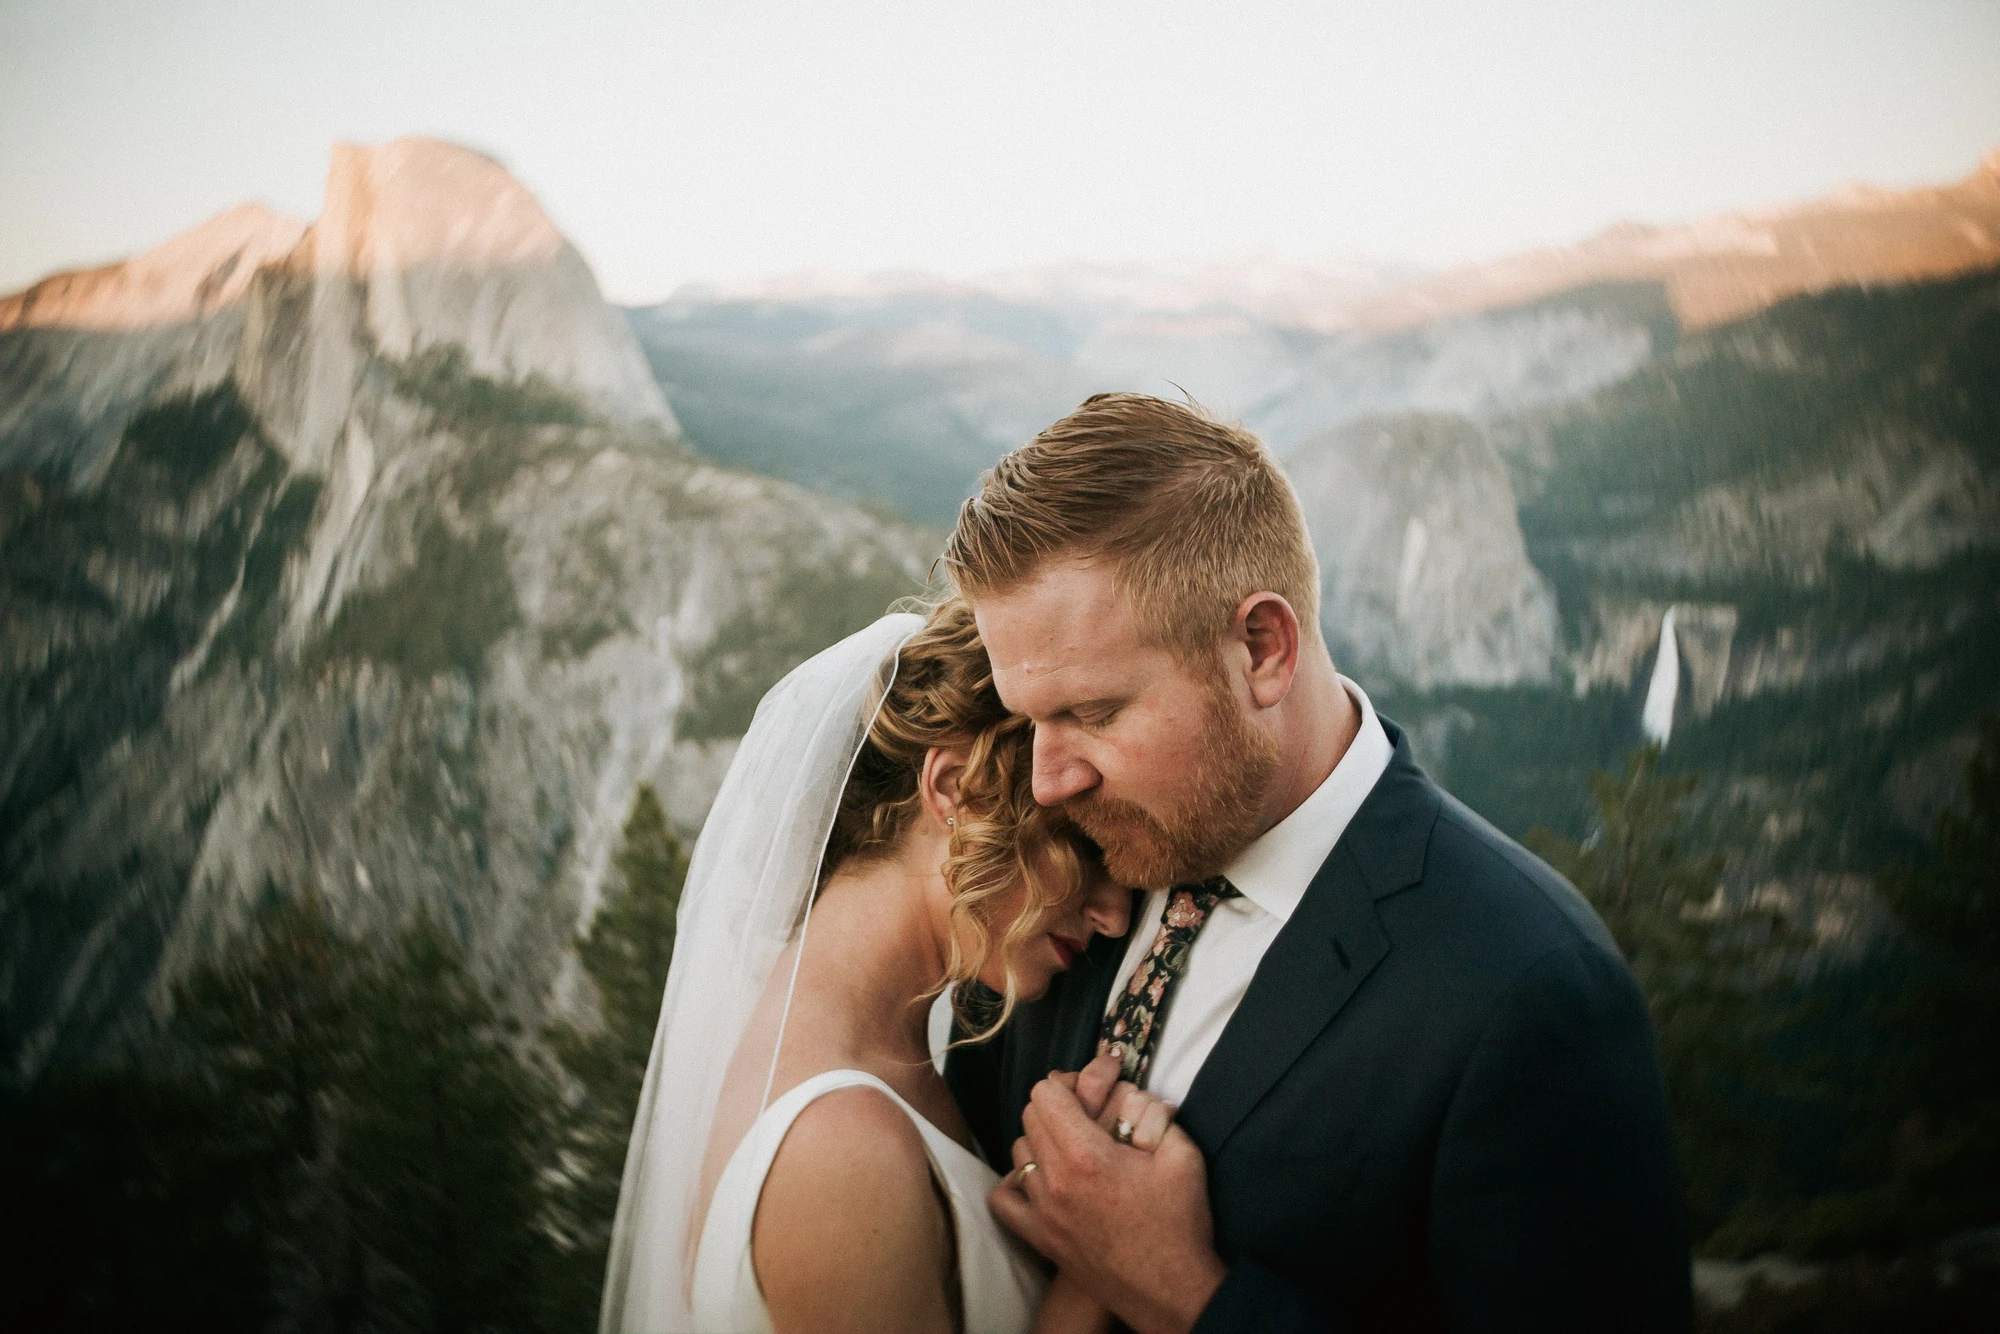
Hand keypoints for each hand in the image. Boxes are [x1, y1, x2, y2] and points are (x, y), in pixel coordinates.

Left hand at [990, 1068, 1225, 1333]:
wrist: (1170, 1290)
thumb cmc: (1179, 1223)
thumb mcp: (1182, 1155)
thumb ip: (1154, 1113)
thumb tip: (1132, 1093)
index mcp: (1087, 1155)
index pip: (1046, 1092)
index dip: (1068, 1083)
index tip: (1090, 1092)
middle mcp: (1055, 1180)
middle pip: (1030, 1116)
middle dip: (1056, 1106)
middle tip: (1086, 1116)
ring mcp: (1042, 1211)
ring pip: (1019, 1151)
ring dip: (1041, 1140)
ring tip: (1072, 1148)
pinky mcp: (1039, 1237)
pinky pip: (1004, 1199)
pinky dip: (1018, 1183)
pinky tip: (1043, 1180)